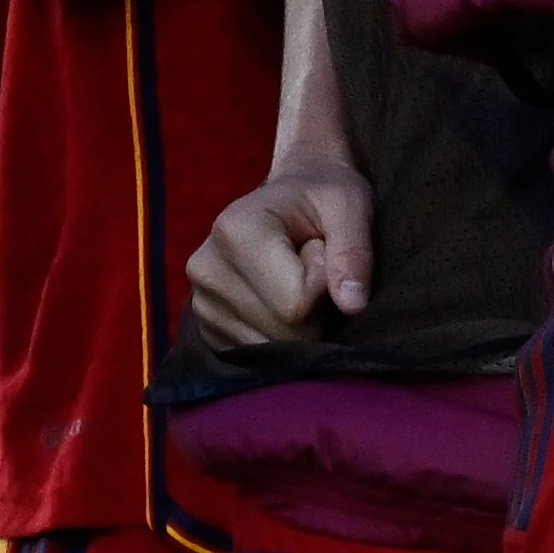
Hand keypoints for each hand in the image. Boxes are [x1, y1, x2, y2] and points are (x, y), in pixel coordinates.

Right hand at [186, 164, 374, 351]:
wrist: (291, 200)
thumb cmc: (322, 197)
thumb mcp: (348, 206)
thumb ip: (353, 251)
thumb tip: (352, 304)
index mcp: (234, 231)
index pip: (295, 304)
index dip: (324, 284)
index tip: (320, 249)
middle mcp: (205, 269)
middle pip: (283, 333)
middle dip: (314, 310)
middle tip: (311, 267)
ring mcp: (200, 302)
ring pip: (271, 349)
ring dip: (299, 324)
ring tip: (294, 281)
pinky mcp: (206, 327)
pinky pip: (256, 355)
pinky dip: (279, 335)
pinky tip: (277, 300)